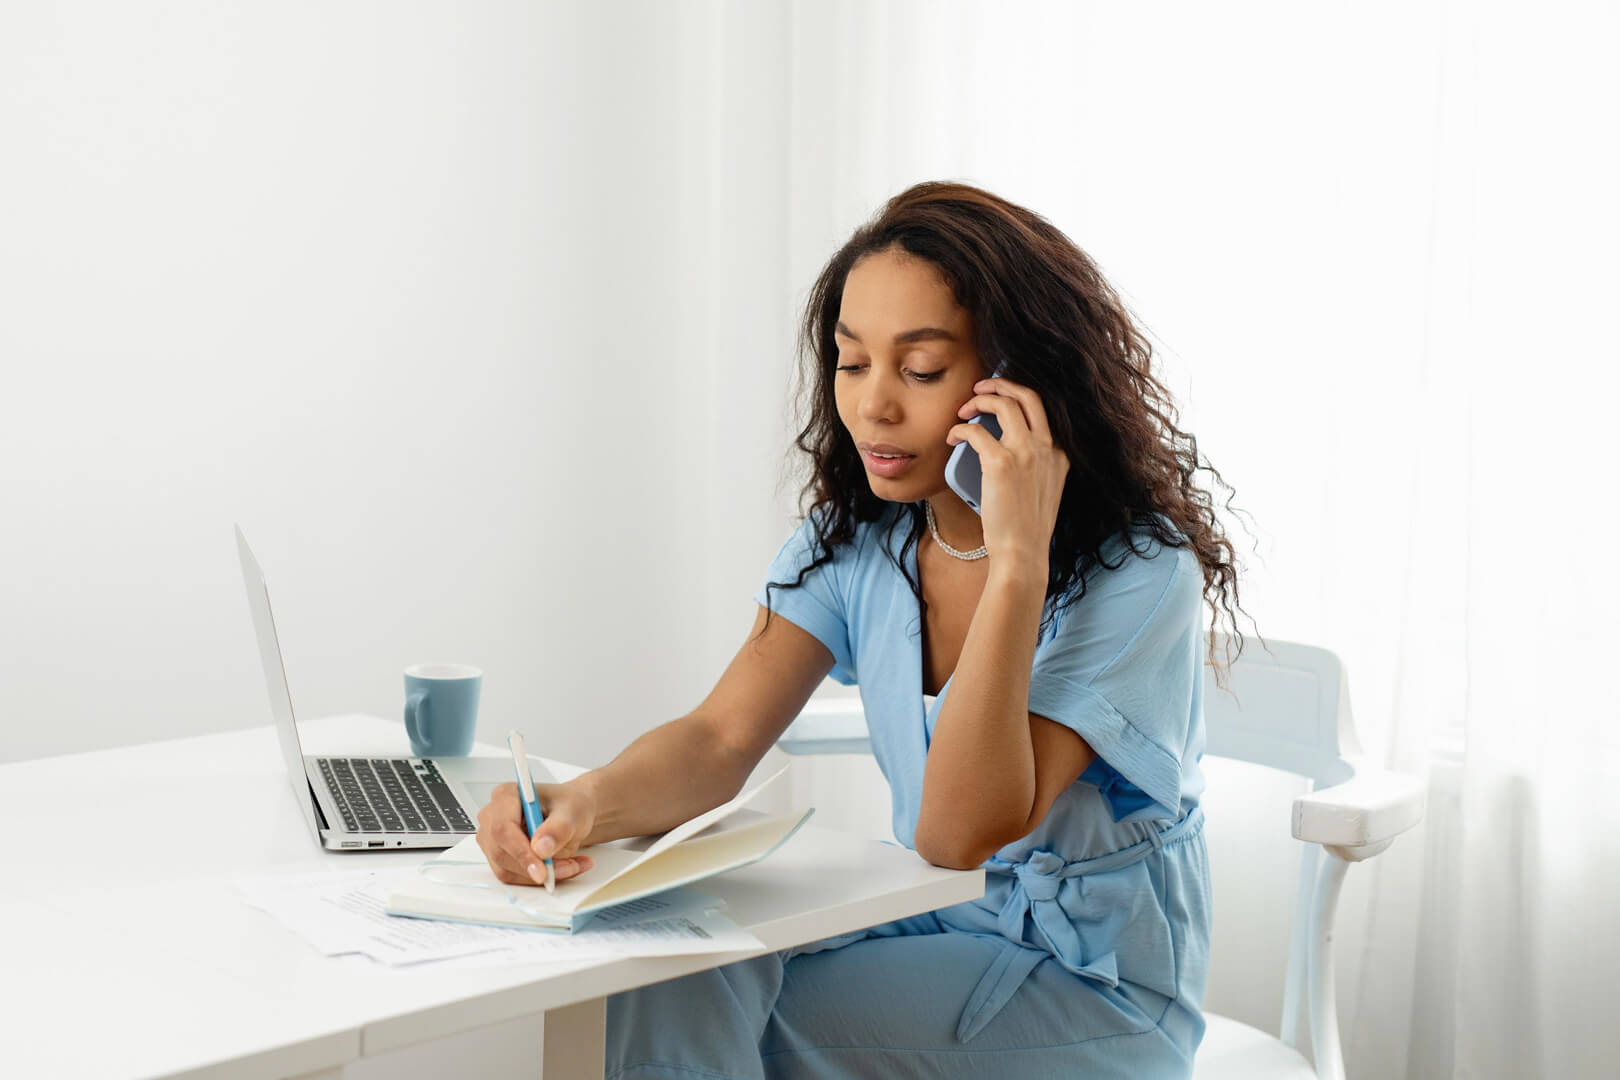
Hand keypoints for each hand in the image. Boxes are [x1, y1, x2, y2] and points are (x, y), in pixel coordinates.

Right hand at [475, 779, 596, 886]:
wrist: (572, 814)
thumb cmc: (569, 805)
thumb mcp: (573, 811)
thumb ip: (558, 828)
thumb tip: (540, 849)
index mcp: (506, 795)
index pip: (502, 829)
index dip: (520, 852)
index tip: (542, 870)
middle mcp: (493, 816)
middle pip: (501, 853)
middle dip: (536, 866)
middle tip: (569, 866)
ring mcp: (492, 839)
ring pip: (507, 870)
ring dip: (541, 874)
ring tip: (572, 864)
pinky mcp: (498, 857)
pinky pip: (514, 877)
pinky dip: (539, 877)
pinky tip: (562, 867)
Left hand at [947, 377, 1068, 568]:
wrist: (1023, 552)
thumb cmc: (1026, 528)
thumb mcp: (1044, 489)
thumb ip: (1036, 465)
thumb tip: (1005, 447)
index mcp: (1059, 453)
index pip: (1041, 408)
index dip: (1018, 394)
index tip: (1000, 395)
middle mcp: (1047, 447)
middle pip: (1026, 395)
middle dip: (1000, 384)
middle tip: (980, 388)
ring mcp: (1026, 452)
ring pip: (1003, 404)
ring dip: (979, 401)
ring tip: (963, 410)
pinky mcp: (1001, 463)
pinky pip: (975, 431)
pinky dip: (960, 429)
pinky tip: (952, 437)